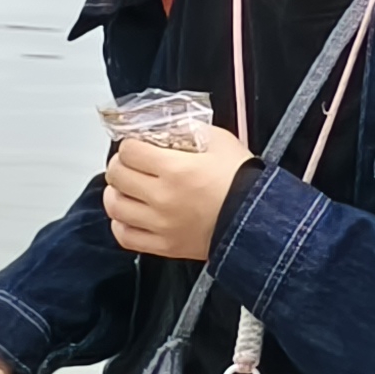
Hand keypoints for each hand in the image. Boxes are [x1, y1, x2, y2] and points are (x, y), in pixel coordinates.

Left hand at [103, 126, 252, 261]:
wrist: (259, 221)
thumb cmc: (242, 182)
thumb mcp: (220, 141)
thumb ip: (189, 130)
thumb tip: (166, 127)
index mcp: (175, 170)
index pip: (129, 151)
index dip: (131, 144)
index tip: (138, 146)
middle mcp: (163, 198)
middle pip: (116, 176)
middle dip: (120, 164)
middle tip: (131, 163)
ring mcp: (161, 225)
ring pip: (115, 207)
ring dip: (116, 193)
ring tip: (126, 188)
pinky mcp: (165, 246)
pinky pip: (126, 236)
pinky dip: (121, 224)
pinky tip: (130, 214)